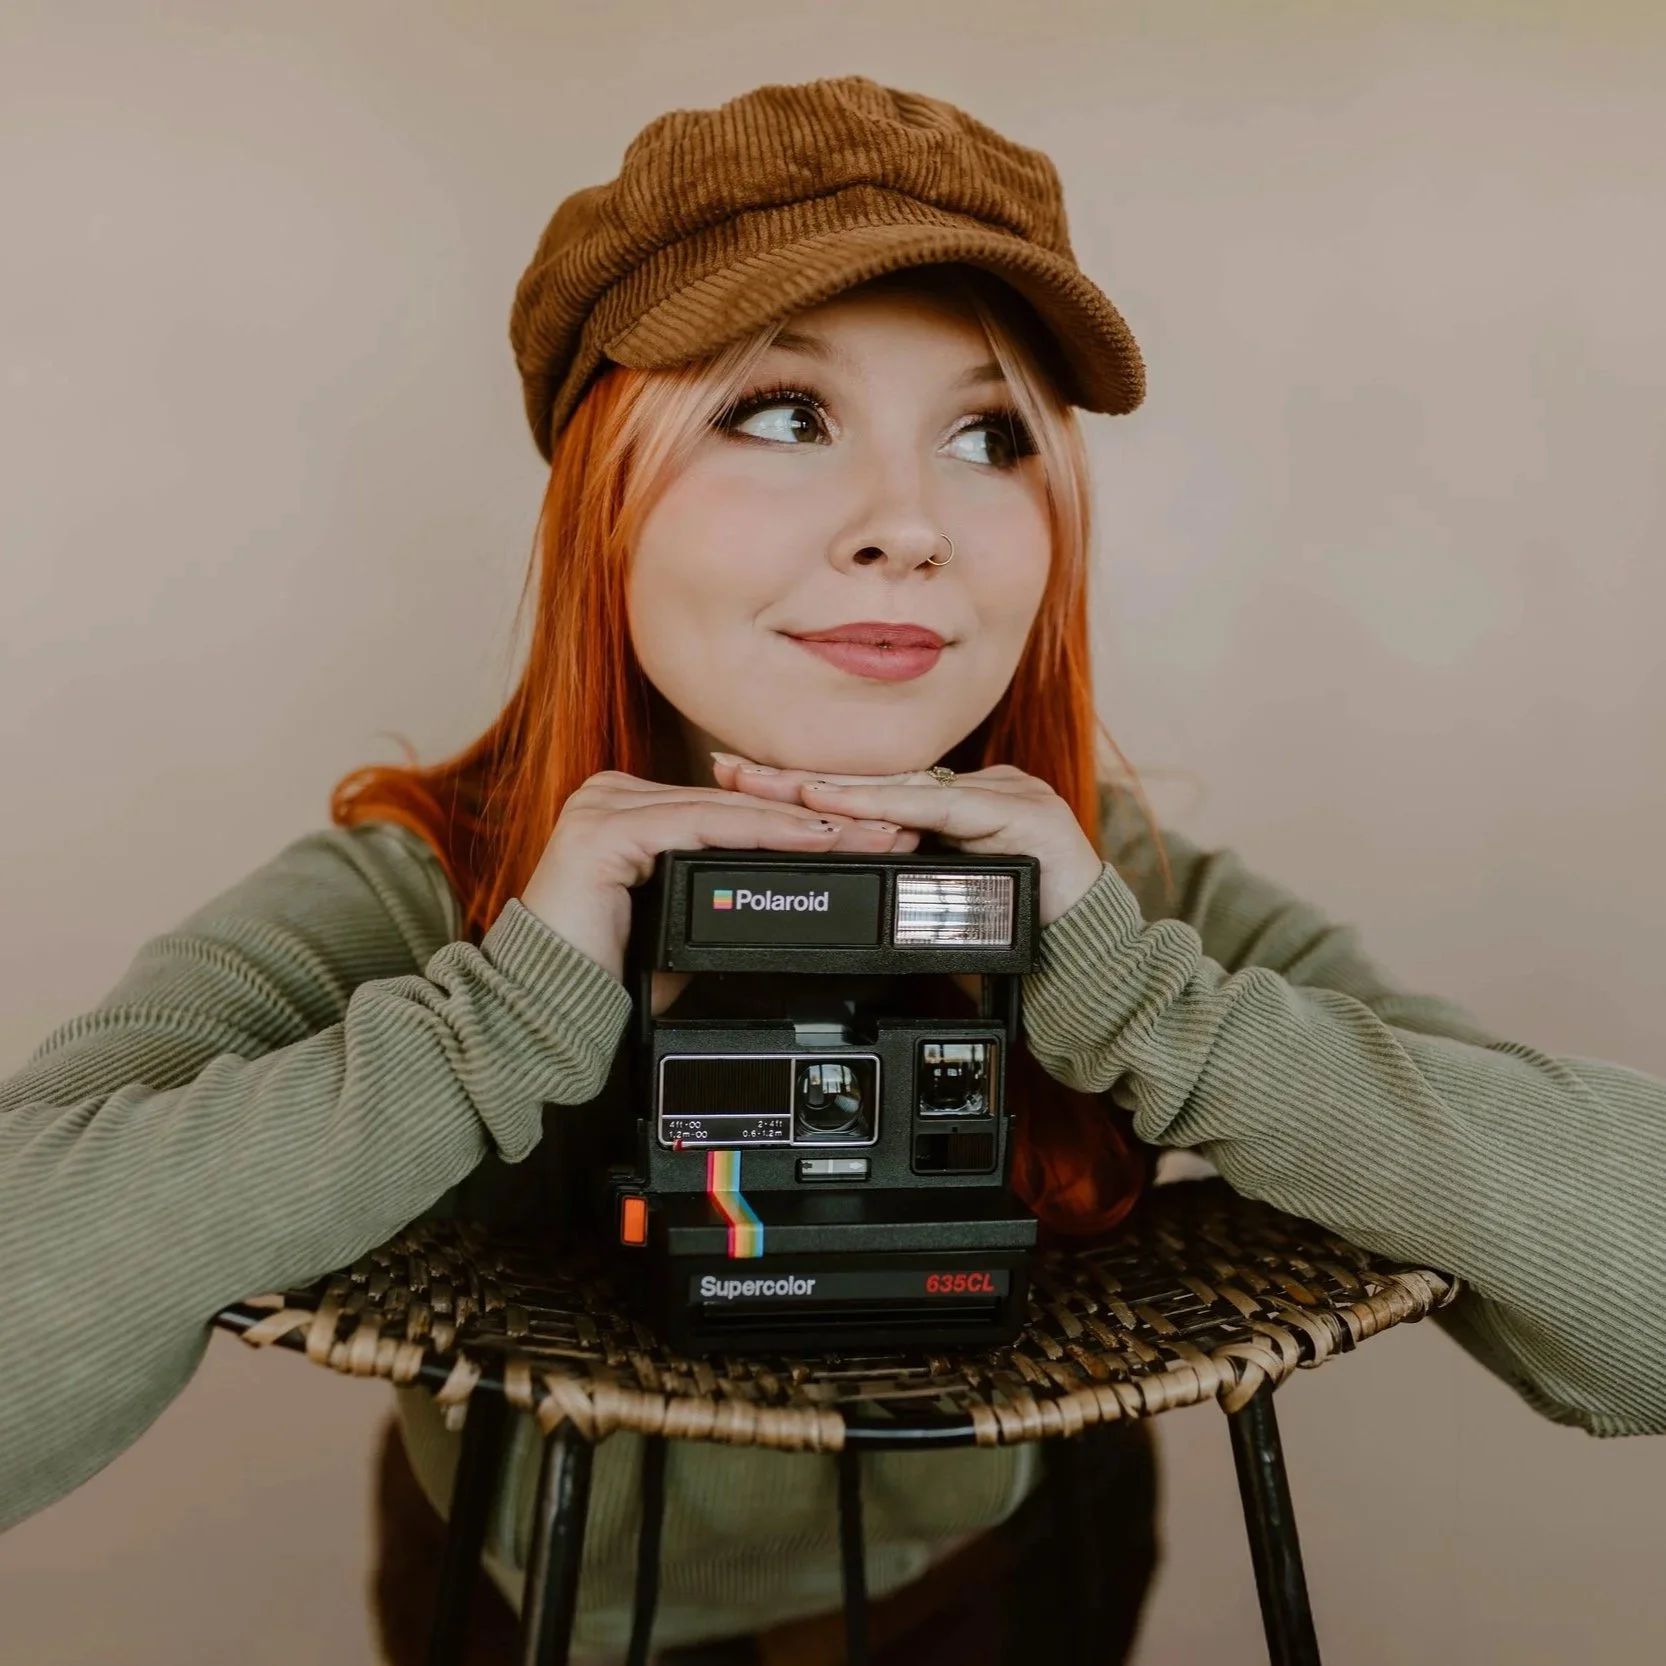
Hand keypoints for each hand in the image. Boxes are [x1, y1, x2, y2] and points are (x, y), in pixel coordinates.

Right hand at [518, 770, 919, 988]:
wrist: (541, 1015)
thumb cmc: (608, 981)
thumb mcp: (680, 933)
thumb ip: (722, 902)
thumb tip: (791, 904)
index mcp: (632, 812)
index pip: (731, 811)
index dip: (801, 821)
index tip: (867, 834)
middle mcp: (615, 795)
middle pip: (736, 805)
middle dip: (816, 818)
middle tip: (889, 827)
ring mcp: (604, 805)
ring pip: (725, 809)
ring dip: (802, 823)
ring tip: (865, 832)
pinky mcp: (602, 828)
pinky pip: (697, 824)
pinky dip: (759, 832)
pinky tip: (810, 836)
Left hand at [710, 753, 1103, 925]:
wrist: (1093, 972)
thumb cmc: (1020, 947)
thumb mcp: (942, 913)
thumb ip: (900, 885)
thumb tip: (834, 883)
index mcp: (963, 809)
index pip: (873, 791)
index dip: (806, 786)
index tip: (741, 780)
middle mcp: (984, 791)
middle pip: (876, 782)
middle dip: (796, 778)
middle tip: (727, 766)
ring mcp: (1010, 796)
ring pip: (903, 789)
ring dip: (828, 789)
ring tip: (767, 784)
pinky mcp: (1027, 816)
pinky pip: (944, 810)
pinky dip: (884, 807)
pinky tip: (836, 803)